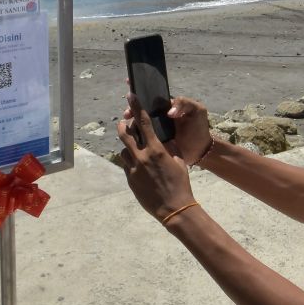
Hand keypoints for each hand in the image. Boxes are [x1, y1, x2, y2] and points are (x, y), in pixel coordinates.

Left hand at [117, 94, 195, 220]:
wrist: (174, 208)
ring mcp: (133, 169)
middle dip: (123, 125)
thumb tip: (162, 138)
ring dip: (129, 148)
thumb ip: (169, 147)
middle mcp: (141, 157)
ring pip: (124, 151)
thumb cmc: (180, 183)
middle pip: (125, 134)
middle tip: (124, 122)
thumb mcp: (178, 161)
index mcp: (156, 150)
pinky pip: (127, 166)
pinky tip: (141, 168)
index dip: (136, 107)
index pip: (143, 123)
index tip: (130, 96)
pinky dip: (131, 163)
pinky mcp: (130, 180)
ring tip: (137, 151)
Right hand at [121, 94, 211, 164]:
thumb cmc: (199, 127)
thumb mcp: (197, 110)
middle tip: (127, 114)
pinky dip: (135, 135)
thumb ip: (184, 103)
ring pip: (139, 123)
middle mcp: (158, 116)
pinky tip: (130, 135)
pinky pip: (142, 137)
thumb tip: (169, 111)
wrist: (201, 150)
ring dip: (131, 122)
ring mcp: (155, 130)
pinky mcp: (154, 142)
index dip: (140, 90)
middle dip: (131, 108)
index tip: (129, 85)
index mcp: (167, 106)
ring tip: (128, 124)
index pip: (152, 96)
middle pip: (141, 109)